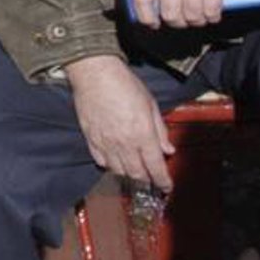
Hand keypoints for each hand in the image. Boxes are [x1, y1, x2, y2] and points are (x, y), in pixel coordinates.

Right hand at [67, 56, 174, 192]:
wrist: (95, 73)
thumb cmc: (123, 83)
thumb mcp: (150, 104)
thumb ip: (160, 130)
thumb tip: (168, 148)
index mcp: (142, 134)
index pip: (156, 167)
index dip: (163, 181)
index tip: (166, 186)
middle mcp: (124, 143)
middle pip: (137, 174)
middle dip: (147, 181)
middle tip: (151, 180)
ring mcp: (106, 142)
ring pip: (118, 171)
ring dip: (128, 175)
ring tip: (134, 172)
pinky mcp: (91, 138)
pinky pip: (100, 161)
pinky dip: (109, 165)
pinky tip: (114, 161)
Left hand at [109, 0, 248, 29]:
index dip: (145, 16)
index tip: (153, 23)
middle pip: (170, 15)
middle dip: (177, 22)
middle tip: (183, 17)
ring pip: (191, 17)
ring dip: (196, 20)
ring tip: (198, 13)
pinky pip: (211, 12)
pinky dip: (212, 16)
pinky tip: (212, 10)